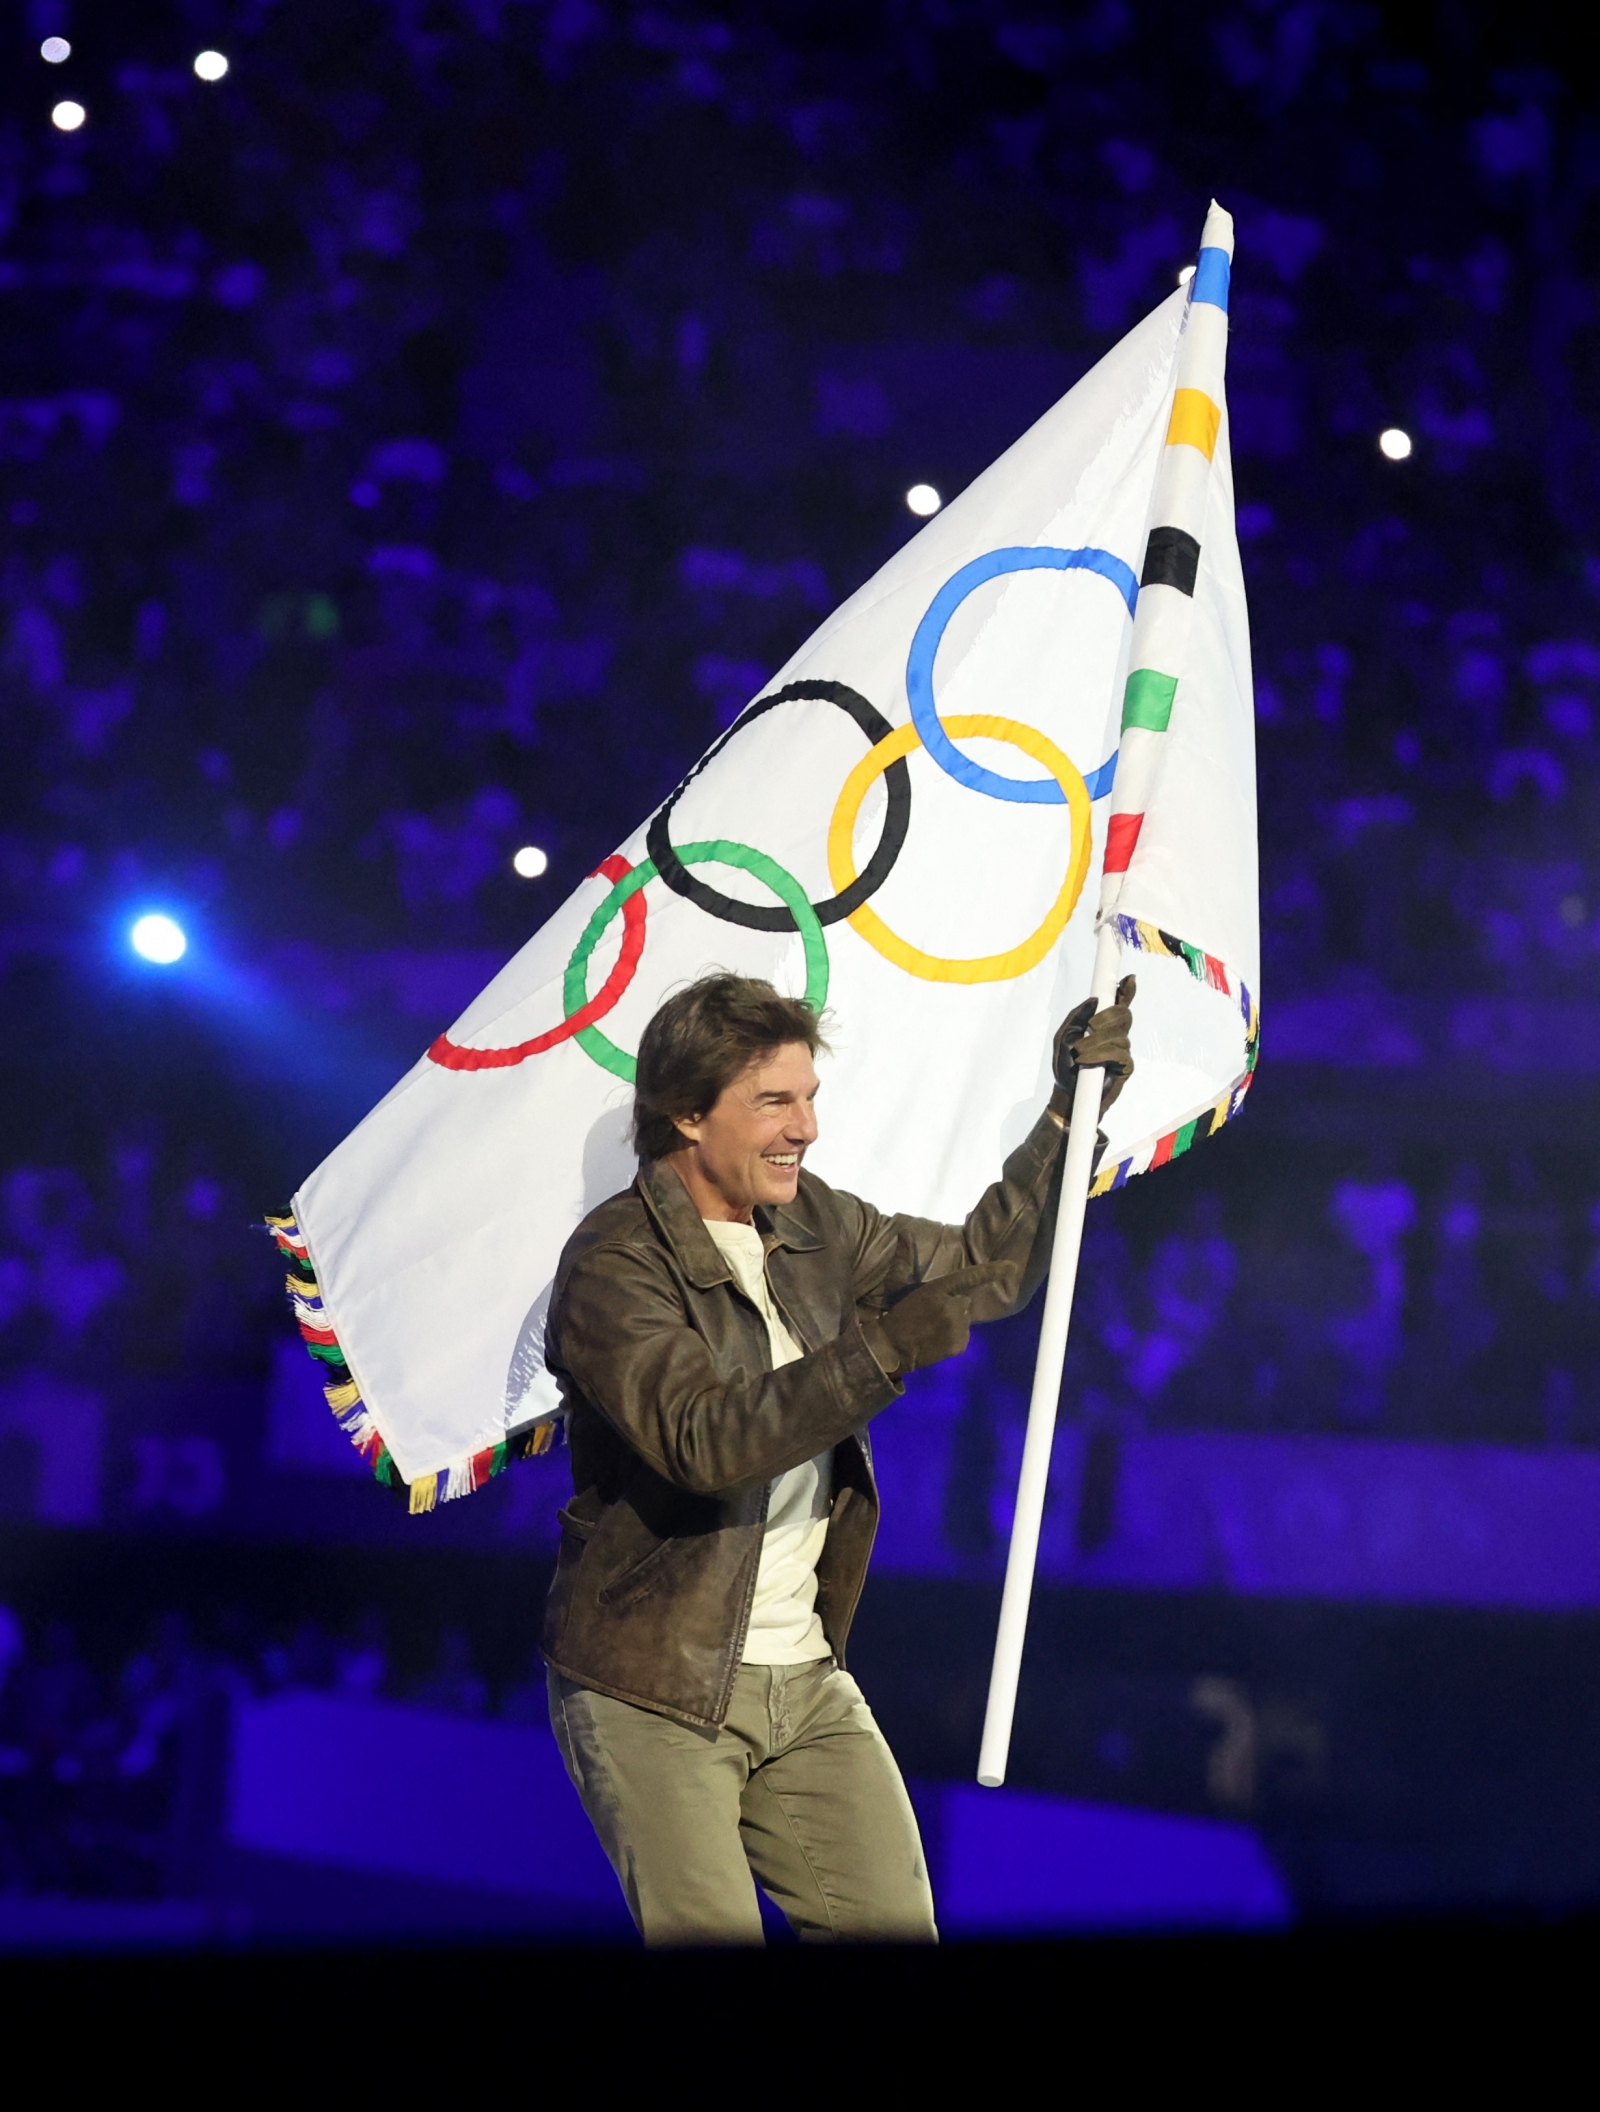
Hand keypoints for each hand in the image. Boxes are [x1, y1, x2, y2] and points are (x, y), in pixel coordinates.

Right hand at [862, 1261, 1014, 1376]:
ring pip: (965, 1318)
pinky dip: (955, 1336)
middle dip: (954, 1303)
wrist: (892, 1349)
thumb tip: (903, 1232)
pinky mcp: (960, 1344)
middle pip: (965, 1300)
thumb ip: (903, 1258)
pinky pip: (964, 1335)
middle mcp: (952, 1307)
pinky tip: (937, 1338)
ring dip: (955, 1320)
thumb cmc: (897, 1313)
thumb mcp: (896, 1284)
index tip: (1012, 1266)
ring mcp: (957, 1327)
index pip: (971, 1277)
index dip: (993, 1271)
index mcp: (938, 1290)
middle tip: (933, 1312)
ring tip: (933, 1326)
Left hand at [1050, 974, 1135, 1116]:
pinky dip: (1100, 1054)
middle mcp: (1116, 1034)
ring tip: (1079, 1053)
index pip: (1119, 1004)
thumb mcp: (1063, 1037)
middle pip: (1124, 1015)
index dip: (1126, 991)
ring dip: (1096, 1042)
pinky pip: (1119, 1053)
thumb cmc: (1065, 1064)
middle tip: (1090, 1027)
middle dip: (1107, 1017)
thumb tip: (1094, 1000)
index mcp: (1102, 1025)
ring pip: (1119, 1035)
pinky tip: (1086, 1060)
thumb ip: (1076, 1017)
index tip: (1129, 979)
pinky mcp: (1126, 1067)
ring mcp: (1123, 1050)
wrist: (1067, 1093)